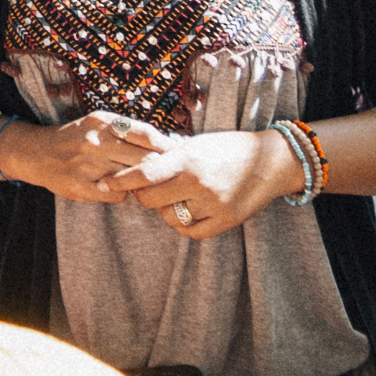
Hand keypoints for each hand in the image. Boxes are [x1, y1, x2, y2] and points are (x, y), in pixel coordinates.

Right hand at [4, 110, 172, 203]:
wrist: (36, 153)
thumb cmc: (75, 138)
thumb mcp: (99, 123)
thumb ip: (128, 130)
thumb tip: (168, 143)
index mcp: (103, 123)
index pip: (148, 136)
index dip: (166, 148)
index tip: (175, 155)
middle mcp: (96, 142)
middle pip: (145, 159)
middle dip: (159, 168)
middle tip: (167, 174)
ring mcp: (88, 166)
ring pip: (133, 180)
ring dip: (142, 184)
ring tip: (143, 183)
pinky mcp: (81, 187)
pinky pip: (117, 196)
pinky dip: (122, 195)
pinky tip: (116, 189)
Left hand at [100, 128, 301, 238]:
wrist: (273, 161)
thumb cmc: (229, 147)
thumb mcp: (197, 143)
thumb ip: (168, 155)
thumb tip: (133, 164)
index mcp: (188, 159)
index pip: (143, 174)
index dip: (119, 181)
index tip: (103, 184)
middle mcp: (199, 183)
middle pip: (151, 200)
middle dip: (143, 196)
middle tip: (148, 189)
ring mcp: (213, 204)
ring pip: (169, 217)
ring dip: (166, 209)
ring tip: (178, 196)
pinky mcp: (226, 221)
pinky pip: (190, 232)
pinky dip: (184, 224)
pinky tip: (189, 211)